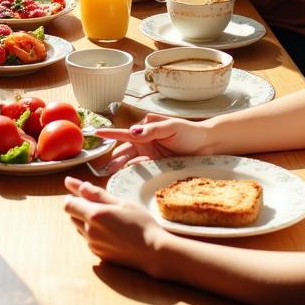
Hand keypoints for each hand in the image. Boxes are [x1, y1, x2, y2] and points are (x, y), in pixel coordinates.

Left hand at [63, 177, 170, 275]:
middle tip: (95, 202)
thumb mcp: (122, 202)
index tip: (77, 191)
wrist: (153, 252)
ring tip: (105, 216)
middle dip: (78, 207)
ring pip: (79, 228)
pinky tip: (109, 230)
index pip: (68, 204)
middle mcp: (90, 231)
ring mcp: (93, 244)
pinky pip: (88, 239)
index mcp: (94, 215)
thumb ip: (97, 194)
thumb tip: (78, 185)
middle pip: (72, 216)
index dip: (71, 196)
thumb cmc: (141, 223)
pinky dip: (92, 232)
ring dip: (84, 220)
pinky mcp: (99, 254)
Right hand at [94, 114, 210, 174]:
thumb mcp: (171, 127)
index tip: (96, 134)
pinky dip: (134, 173)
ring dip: (121, 167)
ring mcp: (151, 155)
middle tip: (102, 168)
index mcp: (146, 130)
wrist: (208, 145)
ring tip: (110, 175)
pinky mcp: (157, 166)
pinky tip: (127, 177)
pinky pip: (143, 170)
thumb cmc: (190, 131)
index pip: (125, 132)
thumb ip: (152, 130)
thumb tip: (134, 132)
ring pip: (131, 162)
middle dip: (113, 158)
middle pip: (125, 151)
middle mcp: (145, 142)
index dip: (110, 134)